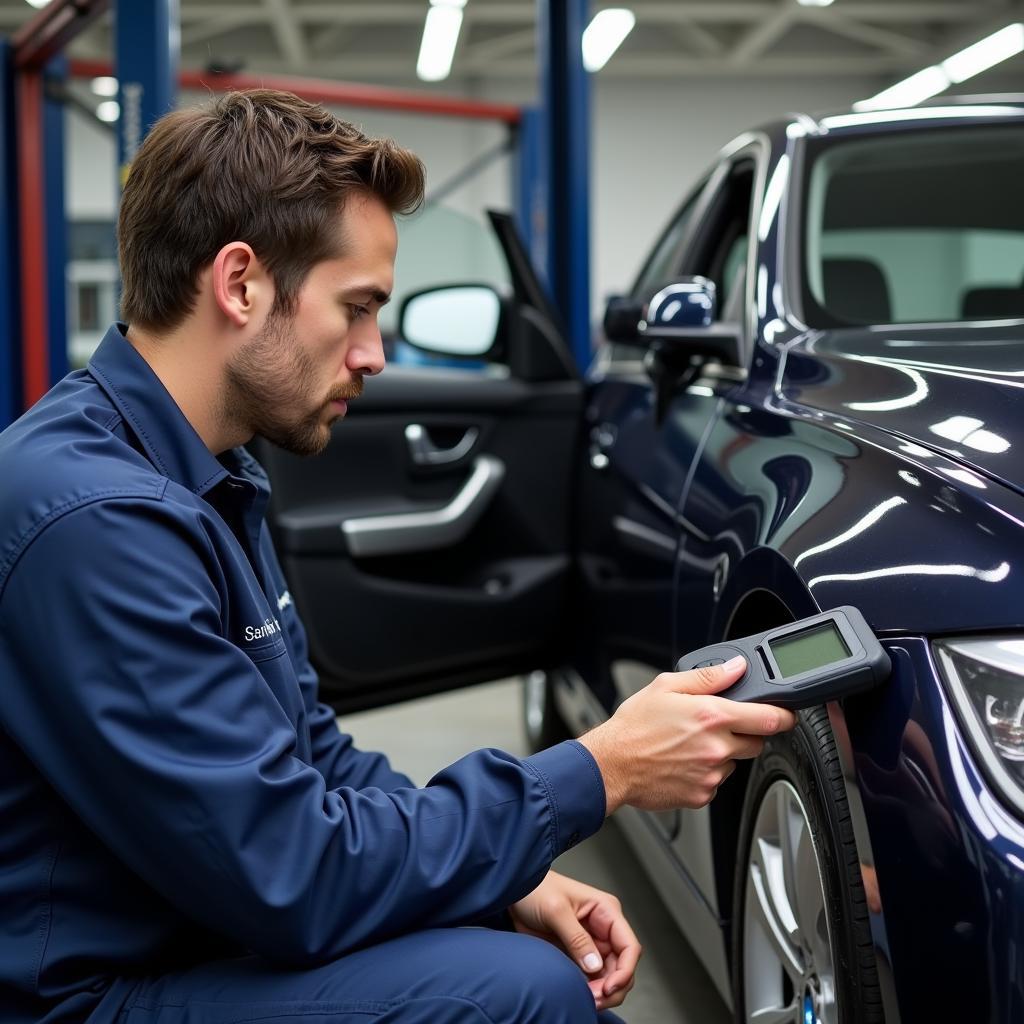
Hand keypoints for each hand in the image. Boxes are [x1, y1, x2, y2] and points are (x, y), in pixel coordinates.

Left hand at [509, 870, 640, 1012]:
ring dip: (601, 992)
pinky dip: (589, 990)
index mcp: (606, 911)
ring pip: (609, 976)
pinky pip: (591, 978)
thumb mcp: (555, 910)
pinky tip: (580, 994)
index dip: (625, 970)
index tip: (609, 988)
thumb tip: (595, 966)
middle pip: (622, 966)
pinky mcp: (578, 954)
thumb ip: (576, 938)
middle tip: (594, 999)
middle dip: (613, 986)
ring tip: (587, 1000)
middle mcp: (604, 928)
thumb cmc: (535, 890)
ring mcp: (592, 943)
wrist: (514, 893)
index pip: (629, 946)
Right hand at [579, 657, 796, 812]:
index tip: (787, 714)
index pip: (769, 718)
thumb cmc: (633, 726)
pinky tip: (683, 761)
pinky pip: (716, 780)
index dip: (784, 715)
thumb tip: (736, 668)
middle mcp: (716, 747)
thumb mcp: (666, 686)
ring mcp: (711, 773)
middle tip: (718, 726)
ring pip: (735, 762)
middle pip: (757, 742)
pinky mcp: (702, 794)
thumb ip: (708, 676)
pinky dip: (706, 772)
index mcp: (712, 716)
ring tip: (690, 744)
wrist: (611, 765)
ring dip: (723, 753)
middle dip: (745, 732)